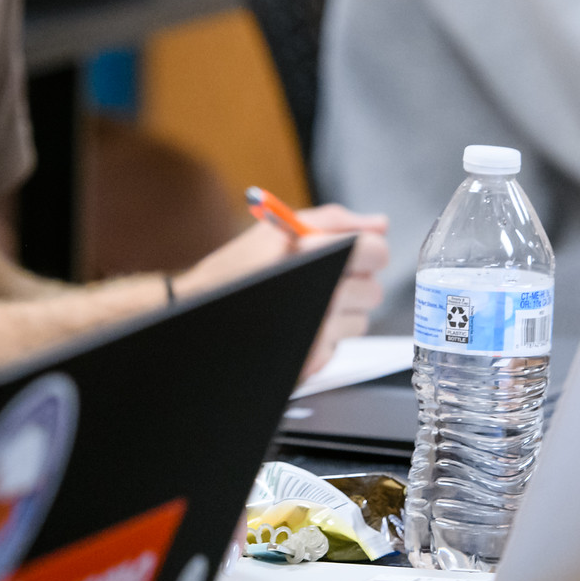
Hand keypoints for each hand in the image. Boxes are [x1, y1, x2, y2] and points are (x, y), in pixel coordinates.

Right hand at [170, 205, 390, 380]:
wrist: (199, 308)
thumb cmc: (241, 267)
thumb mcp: (282, 228)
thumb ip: (338, 221)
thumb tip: (380, 225)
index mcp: (315, 251)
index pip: (377, 253)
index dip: (367, 253)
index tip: (352, 255)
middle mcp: (321, 291)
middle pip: (374, 291)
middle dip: (352, 285)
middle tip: (322, 280)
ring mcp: (317, 329)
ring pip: (361, 322)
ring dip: (340, 314)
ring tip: (307, 303)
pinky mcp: (311, 359)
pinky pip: (339, 347)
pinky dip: (323, 337)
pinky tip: (297, 324)